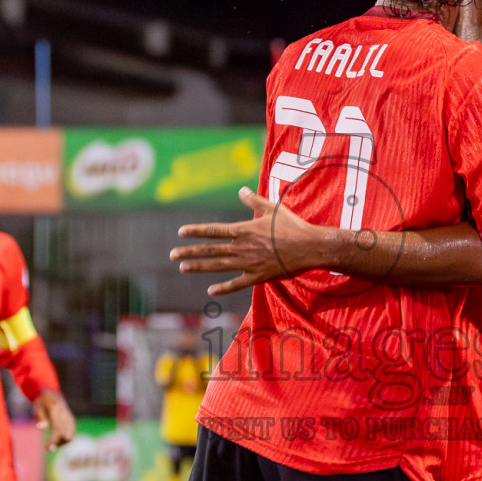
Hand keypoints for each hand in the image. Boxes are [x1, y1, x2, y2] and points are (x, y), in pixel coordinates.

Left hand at [33, 389, 75, 451]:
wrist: (52, 394)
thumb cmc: (42, 403)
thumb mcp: (37, 408)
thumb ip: (40, 418)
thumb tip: (42, 428)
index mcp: (56, 409)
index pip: (57, 428)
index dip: (53, 440)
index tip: (47, 448)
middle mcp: (65, 414)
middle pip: (65, 435)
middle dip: (57, 443)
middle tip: (47, 447)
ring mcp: (70, 417)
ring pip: (70, 437)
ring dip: (61, 443)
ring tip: (51, 442)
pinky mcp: (72, 421)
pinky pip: (71, 435)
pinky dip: (64, 440)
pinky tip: (56, 439)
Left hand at [171, 188, 330, 294]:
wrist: (309, 247)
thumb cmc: (293, 226)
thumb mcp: (273, 208)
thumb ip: (254, 201)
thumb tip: (241, 190)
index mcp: (244, 230)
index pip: (214, 230)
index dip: (197, 231)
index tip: (181, 232)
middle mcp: (242, 247)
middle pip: (210, 249)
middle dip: (190, 251)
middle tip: (172, 254)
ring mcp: (248, 263)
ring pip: (218, 265)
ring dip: (199, 267)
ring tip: (183, 267)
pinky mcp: (258, 276)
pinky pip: (237, 283)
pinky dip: (223, 288)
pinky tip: (210, 290)